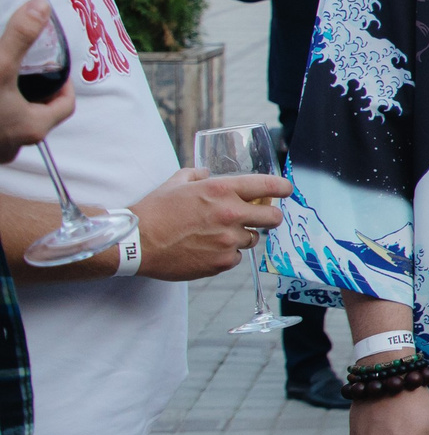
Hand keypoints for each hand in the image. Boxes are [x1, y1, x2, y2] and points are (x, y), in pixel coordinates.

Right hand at [0, 0, 71, 161]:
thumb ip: (20, 38)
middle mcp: (14, 143)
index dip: (64, 86)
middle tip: (26, 70)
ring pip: (11, 121)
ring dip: (9, 101)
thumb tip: (41, 8)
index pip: (64, 106)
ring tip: (3, 78)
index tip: (55, 68)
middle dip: (33, 92)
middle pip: (37, 114)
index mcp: (32, 128)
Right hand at [133, 166, 291, 281]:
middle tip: (261, 218)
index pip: (268, 185)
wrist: (136, 242)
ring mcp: (228, 240)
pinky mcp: (222, 262)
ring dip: (242, 236)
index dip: (282, 188)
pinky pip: (236, 256)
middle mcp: (230, 214)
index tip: (287, 190)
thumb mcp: (176, 183)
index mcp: (221, 190)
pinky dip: (227, 253)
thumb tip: (208, 172)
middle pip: (273, 218)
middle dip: (270, 217)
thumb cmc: (154, 211)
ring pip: (253, 239)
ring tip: (218, 235)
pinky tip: (207, 249)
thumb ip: (197, 175)